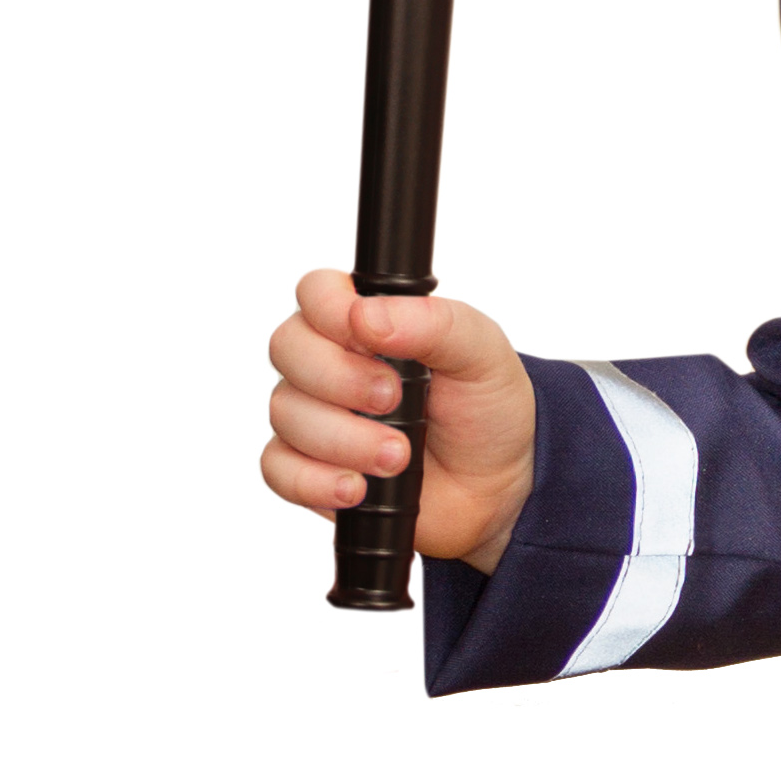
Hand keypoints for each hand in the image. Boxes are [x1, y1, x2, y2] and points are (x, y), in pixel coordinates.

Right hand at [260, 270, 536, 570]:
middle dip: (339, 380)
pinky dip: (315, 481)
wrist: (500, 485)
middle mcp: (330, 362)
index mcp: (366, 321)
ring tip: (398, 457)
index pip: (316, 292)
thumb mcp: (481, 353)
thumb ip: (433, 323)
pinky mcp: (309, 469)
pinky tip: (357, 488)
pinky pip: (280, 469)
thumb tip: (367, 318)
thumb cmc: (487, 409)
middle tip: (392, 401)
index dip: (330, 312)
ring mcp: (315, 415)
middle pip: (287, 349)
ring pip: (285, 412)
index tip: (370, 340)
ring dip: (343, 439)